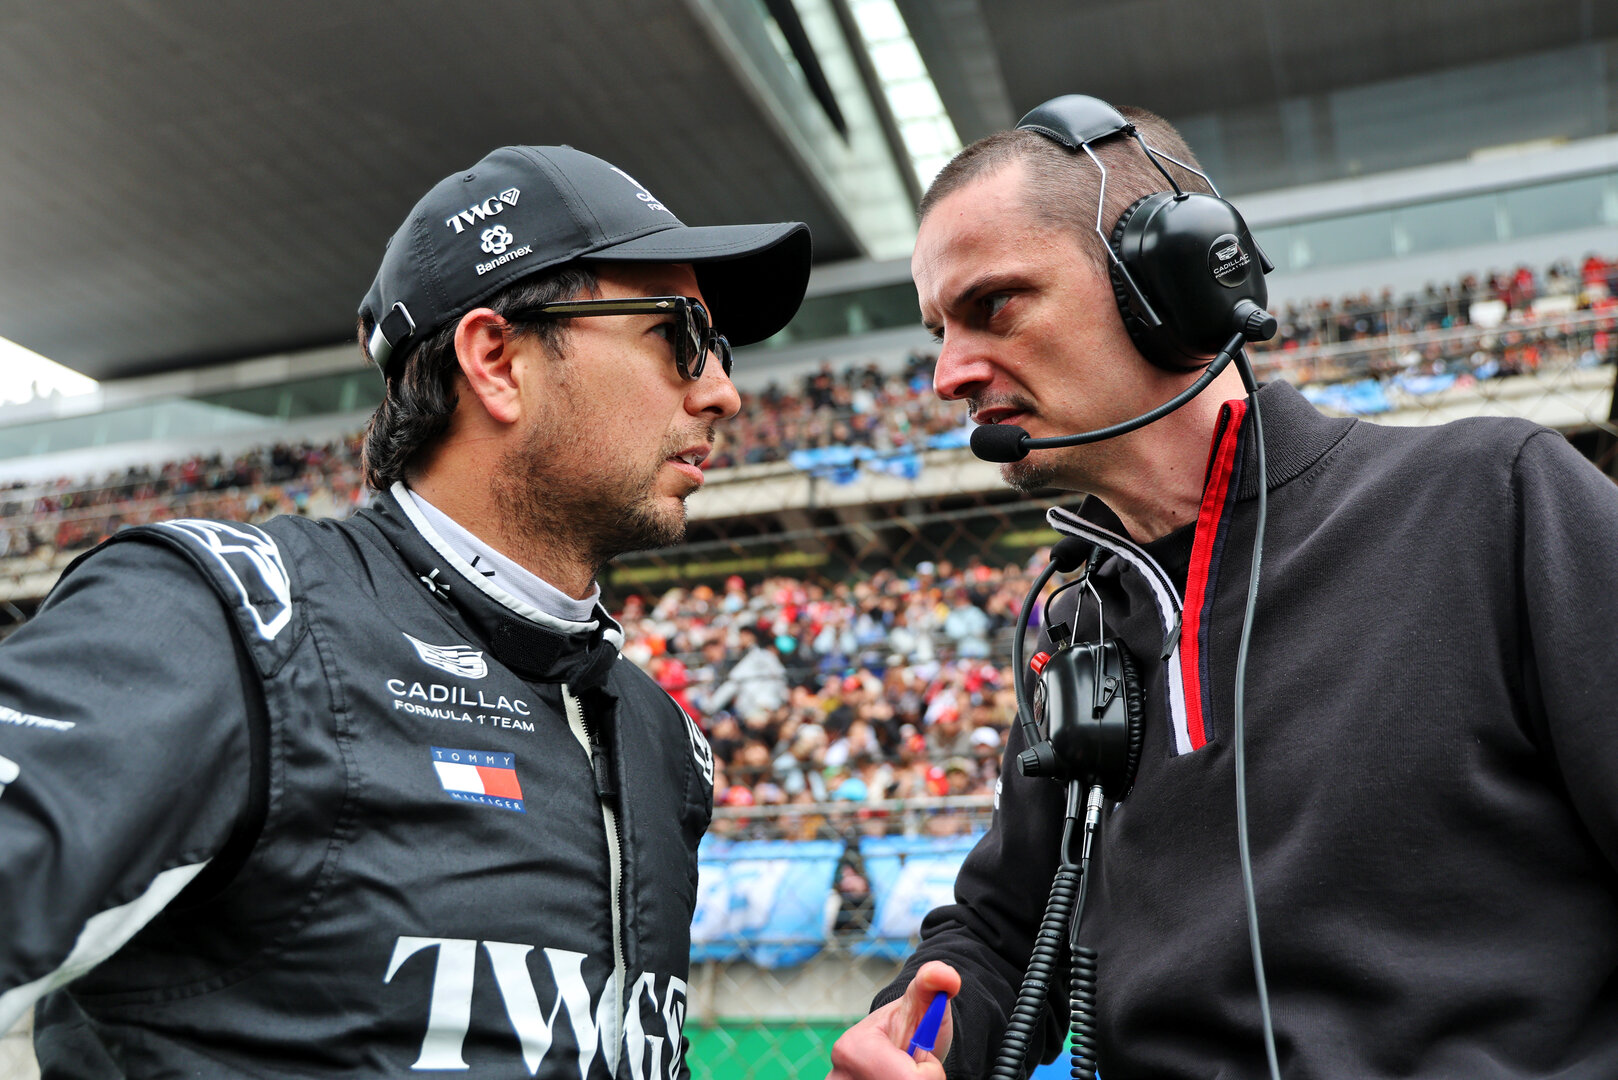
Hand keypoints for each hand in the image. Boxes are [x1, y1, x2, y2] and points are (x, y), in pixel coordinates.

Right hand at [827, 961, 961, 1079]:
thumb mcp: (923, 1002)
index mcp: (853, 1050)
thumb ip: (934, 983)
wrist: (894, 1048)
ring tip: (903, 1076)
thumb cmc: (912, 1025)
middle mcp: (837, 1079)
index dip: (926, 1073)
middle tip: (911, 1069)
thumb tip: (946, 975)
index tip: (919, 1060)